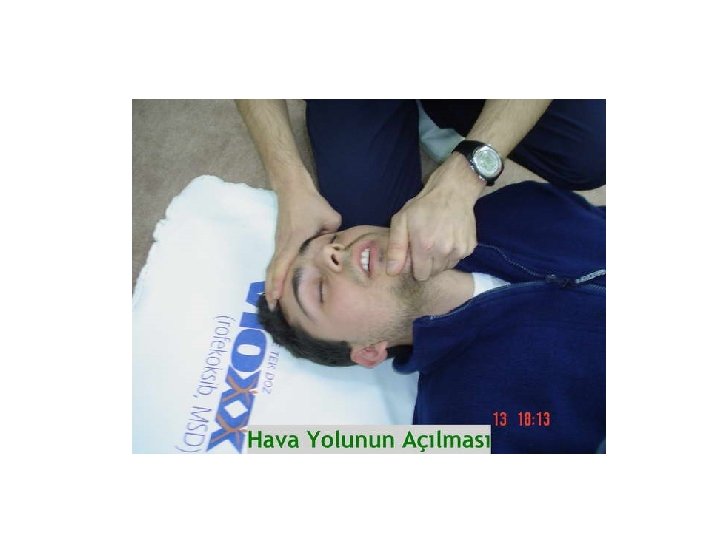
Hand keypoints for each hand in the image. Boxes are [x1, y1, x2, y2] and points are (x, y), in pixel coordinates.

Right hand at [266, 184, 340, 308]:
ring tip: (274, 302)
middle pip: (272, 270)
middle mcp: (283, 243)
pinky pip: (276, 261)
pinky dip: (275, 275)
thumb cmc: (311, 203)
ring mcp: (279, 242)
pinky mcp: (280, 241)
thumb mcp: (331, 219)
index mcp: (294, 239)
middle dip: (270, 289)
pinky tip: (279, 285)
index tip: (276, 298)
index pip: (282, 263)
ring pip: (273, 267)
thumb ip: (335, 237)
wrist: (292, 189)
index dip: (278, 282)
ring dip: (271, 284)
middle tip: (272, 308)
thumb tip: (339, 253)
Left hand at [386, 154, 482, 280]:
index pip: (420, 276)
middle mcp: (443, 251)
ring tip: (436, 241)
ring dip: (439, 260)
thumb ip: (395, 248)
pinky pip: (456, 260)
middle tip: (424, 247)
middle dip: (426, 265)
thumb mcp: (401, 221)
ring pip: (445, 268)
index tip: (414, 254)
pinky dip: (451, 254)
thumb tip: (392, 272)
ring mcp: (459, 250)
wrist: (452, 192)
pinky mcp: (469, 247)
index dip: (415, 267)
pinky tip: (447, 238)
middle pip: (433, 273)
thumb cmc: (423, 206)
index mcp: (425, 247)